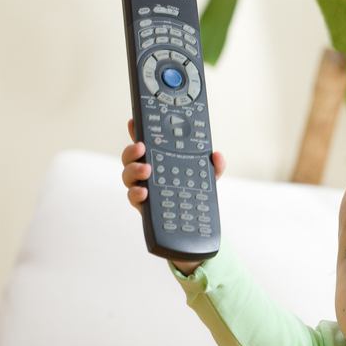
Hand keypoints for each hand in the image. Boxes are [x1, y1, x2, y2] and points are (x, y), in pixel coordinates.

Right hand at [120, 118, 225, 274]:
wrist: (195, 224)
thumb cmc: (195, 193)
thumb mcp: (208, 178)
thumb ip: (214, 166)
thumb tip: (217, 156)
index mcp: (159, 161)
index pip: (146, 142)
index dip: (137, 130)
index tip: (133, 121)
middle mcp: (147, 173)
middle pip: (131, 157)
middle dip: (132, 149)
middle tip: (142, 147)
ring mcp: (143, 188)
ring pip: (128, 175)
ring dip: (133, 170)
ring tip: (146, 170)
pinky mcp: (143, 205)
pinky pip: (133, 198)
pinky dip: (136, 193)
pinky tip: (144, 192)